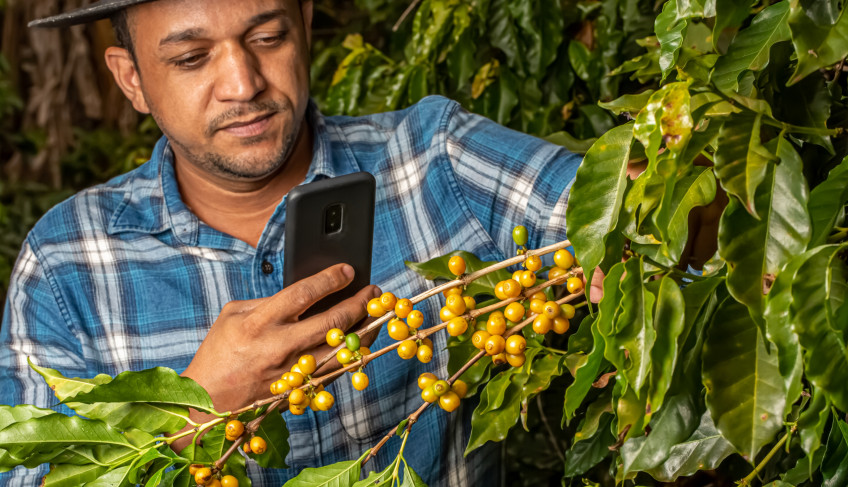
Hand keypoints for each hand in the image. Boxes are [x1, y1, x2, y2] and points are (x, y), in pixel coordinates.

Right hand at [181, 263, 379, 412]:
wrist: (207, 401)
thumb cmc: (219, 354)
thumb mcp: (234, 315)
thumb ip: (269, 301)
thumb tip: (305, 293)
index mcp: (259, 322)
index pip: (304, 294)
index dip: (330, 280)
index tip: (349, 270)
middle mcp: (278, 347)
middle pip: (331, 322)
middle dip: (359, 304)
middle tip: (374, 292)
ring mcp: (292, 372)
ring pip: (340, 350)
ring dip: (364, 330)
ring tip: (377, 314)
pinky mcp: (299, 390)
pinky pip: (335, 371)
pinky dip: (352, 354)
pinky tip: (362, 341)